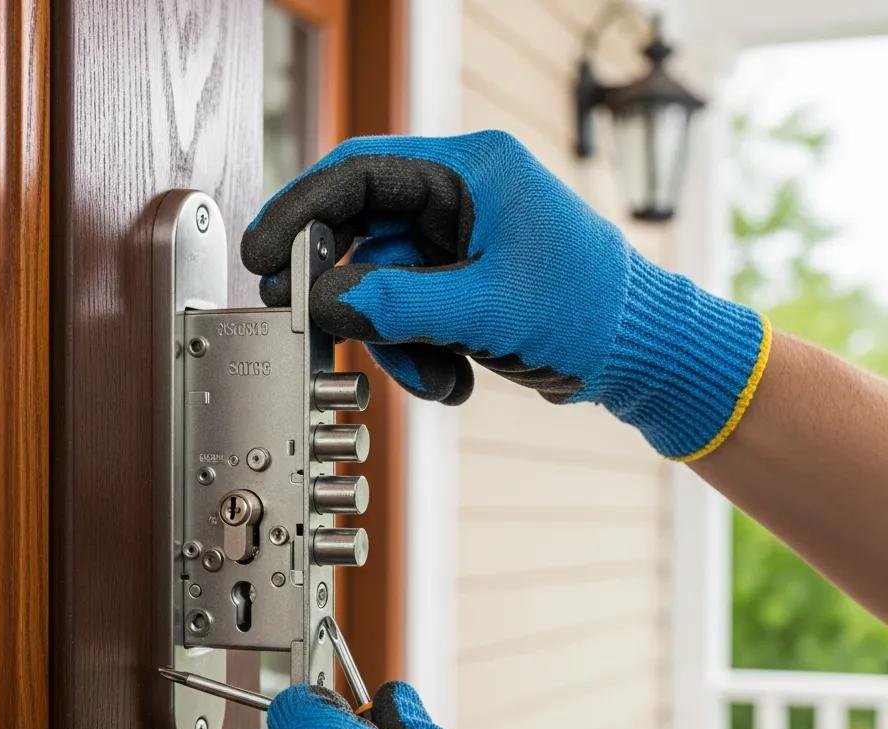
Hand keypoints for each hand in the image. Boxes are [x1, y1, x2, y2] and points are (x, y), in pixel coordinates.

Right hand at [242, 130, 768, 459]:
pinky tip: (454, 382)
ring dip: (395, 343)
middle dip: (350, 298)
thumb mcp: (488, 306)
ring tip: (436, 378)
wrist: (639, 353)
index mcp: (470, 171)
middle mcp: (458, 200)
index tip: (262, 256)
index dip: (300, 212)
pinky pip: (408, 317)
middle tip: (319, 334)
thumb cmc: (589, 310)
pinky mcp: (459, 287)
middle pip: (362, 238)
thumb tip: (325, 303)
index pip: (358, 173)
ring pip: (381, 289)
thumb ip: (400, 302)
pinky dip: (419, 355)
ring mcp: (457, 247)